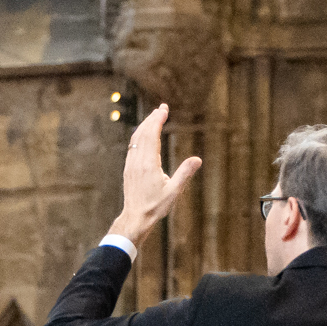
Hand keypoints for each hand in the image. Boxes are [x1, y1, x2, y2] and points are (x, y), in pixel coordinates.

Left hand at [108, 105, 202, 247]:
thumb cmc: (155, 207)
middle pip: (143, 133)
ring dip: (145, 125)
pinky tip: (144, 134)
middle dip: (152, 118)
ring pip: (136, 139)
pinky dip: (139, 135)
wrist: (135, 218)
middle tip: (161, 107)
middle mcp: (137, 162)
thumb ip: (184, 174)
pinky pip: (133, 146)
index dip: (157, 121)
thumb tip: (197, 159)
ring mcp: (131, 165)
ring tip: (154, 116)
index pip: (152, 136)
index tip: (163, 109)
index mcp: (148, 165)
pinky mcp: (128, 169)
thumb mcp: (174, 192)